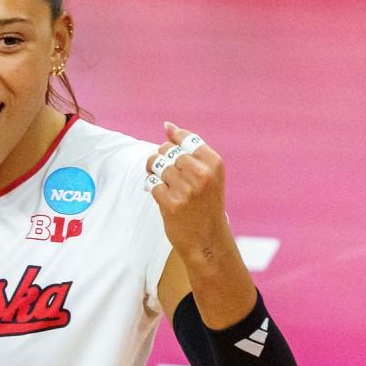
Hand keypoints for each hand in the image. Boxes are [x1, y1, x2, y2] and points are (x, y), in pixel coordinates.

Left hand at [145, 121, 230, 261]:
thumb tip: (167, 125)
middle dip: (161, 158)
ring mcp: (186, 189)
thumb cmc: (206, 205)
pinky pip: (152, 184)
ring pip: (157, 166)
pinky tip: (161, 195)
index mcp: (214, 164)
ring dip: (155, 173)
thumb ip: (190, 150)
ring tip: (163, 183)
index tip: (172, 148)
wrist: (207, 240)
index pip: (186, 139)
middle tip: (167, 172)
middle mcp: (201, 174)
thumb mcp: (208, 175)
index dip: (174, 141)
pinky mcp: (171, 203)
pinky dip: (153, 188)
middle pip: (168, 151)